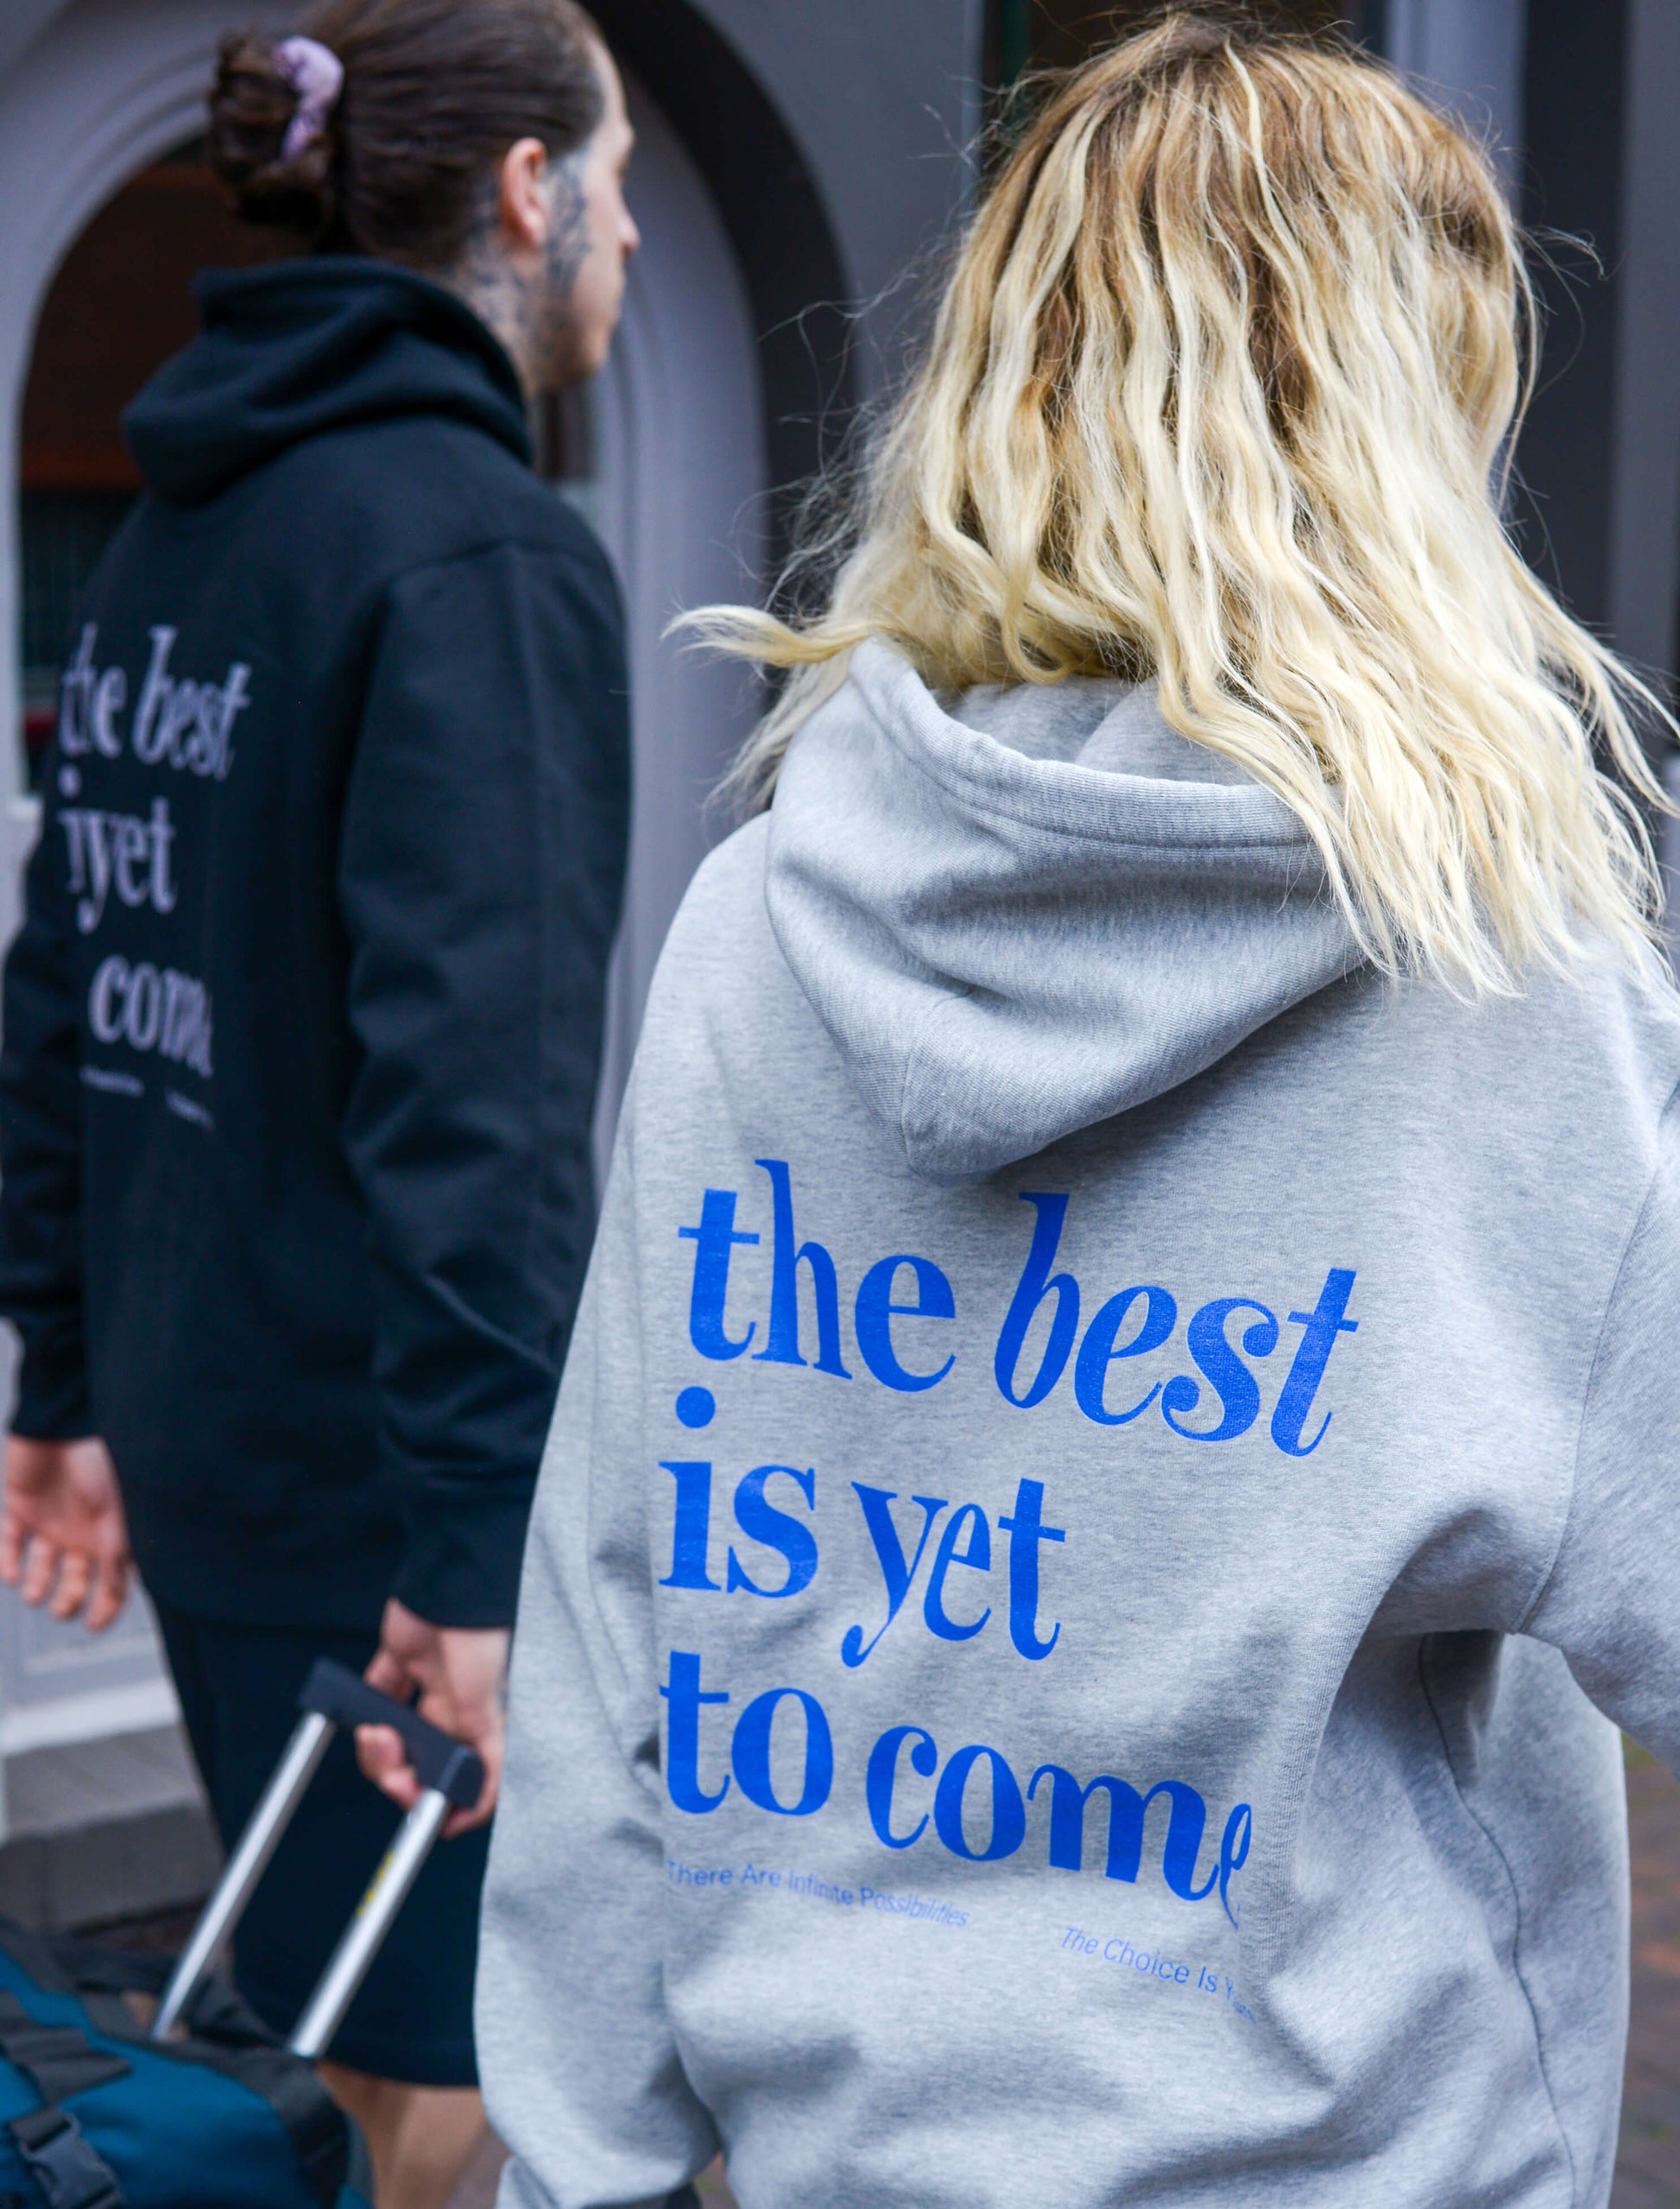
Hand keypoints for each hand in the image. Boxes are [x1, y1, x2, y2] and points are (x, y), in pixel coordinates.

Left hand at [0, 1435, 131, 1631]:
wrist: (63, 1423)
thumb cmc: (100, 1460)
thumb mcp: (117, 1513)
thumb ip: (117, 1554)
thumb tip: (119, 1592)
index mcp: (112, 1534)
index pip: (113, 1580)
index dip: (106, 1606)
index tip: (92, 1626)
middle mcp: (82, 1532)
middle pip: (75, 1580)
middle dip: (68, 1600)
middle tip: (61, 1608)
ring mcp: (51, 1521)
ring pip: (41, 1567)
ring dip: (36, 1586)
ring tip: (34, 1593)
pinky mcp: (21, 1508)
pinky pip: (10, 1543)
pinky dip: (8, 1562)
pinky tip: (11, 1575)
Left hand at [356, 1598, 507, 1836]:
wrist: (450, 1587)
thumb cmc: (481, 1640)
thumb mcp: (492, 1711)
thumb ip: (490, 1761)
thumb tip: (476, 1808)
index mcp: (479, 1724)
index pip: (459, 1779)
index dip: (439, 1803)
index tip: (423, 1819)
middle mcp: (452, 1712)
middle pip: (418, 1764)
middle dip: (398, 1775)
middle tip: (388, 1766)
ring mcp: (424, 1689)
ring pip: (393, 1740)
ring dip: (378, 1747)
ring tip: (374, 1730)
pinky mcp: (397, 1666)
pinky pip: (374, 1698)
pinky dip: (363, 1709)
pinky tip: (362, 1713)